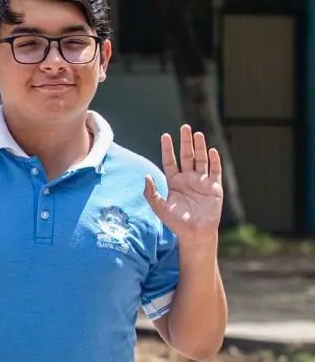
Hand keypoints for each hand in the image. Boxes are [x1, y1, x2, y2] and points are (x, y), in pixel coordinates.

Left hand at [144, 125, 222, 244]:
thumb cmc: (176, 222)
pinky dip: (215, 161)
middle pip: (187, 156)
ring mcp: (202, 182)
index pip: (170, 161)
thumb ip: (151, 193)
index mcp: (174, 182)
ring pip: (201, 160)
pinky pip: (215, 171)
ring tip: (198, 134)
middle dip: (185, 142)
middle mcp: (188, 179)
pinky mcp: (214, 187)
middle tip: (184, 127)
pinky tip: (212, 150)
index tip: (165, 135)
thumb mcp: (160, 208)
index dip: (168, 149)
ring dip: (200, 147)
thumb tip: (146, 176)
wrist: (194, 233)